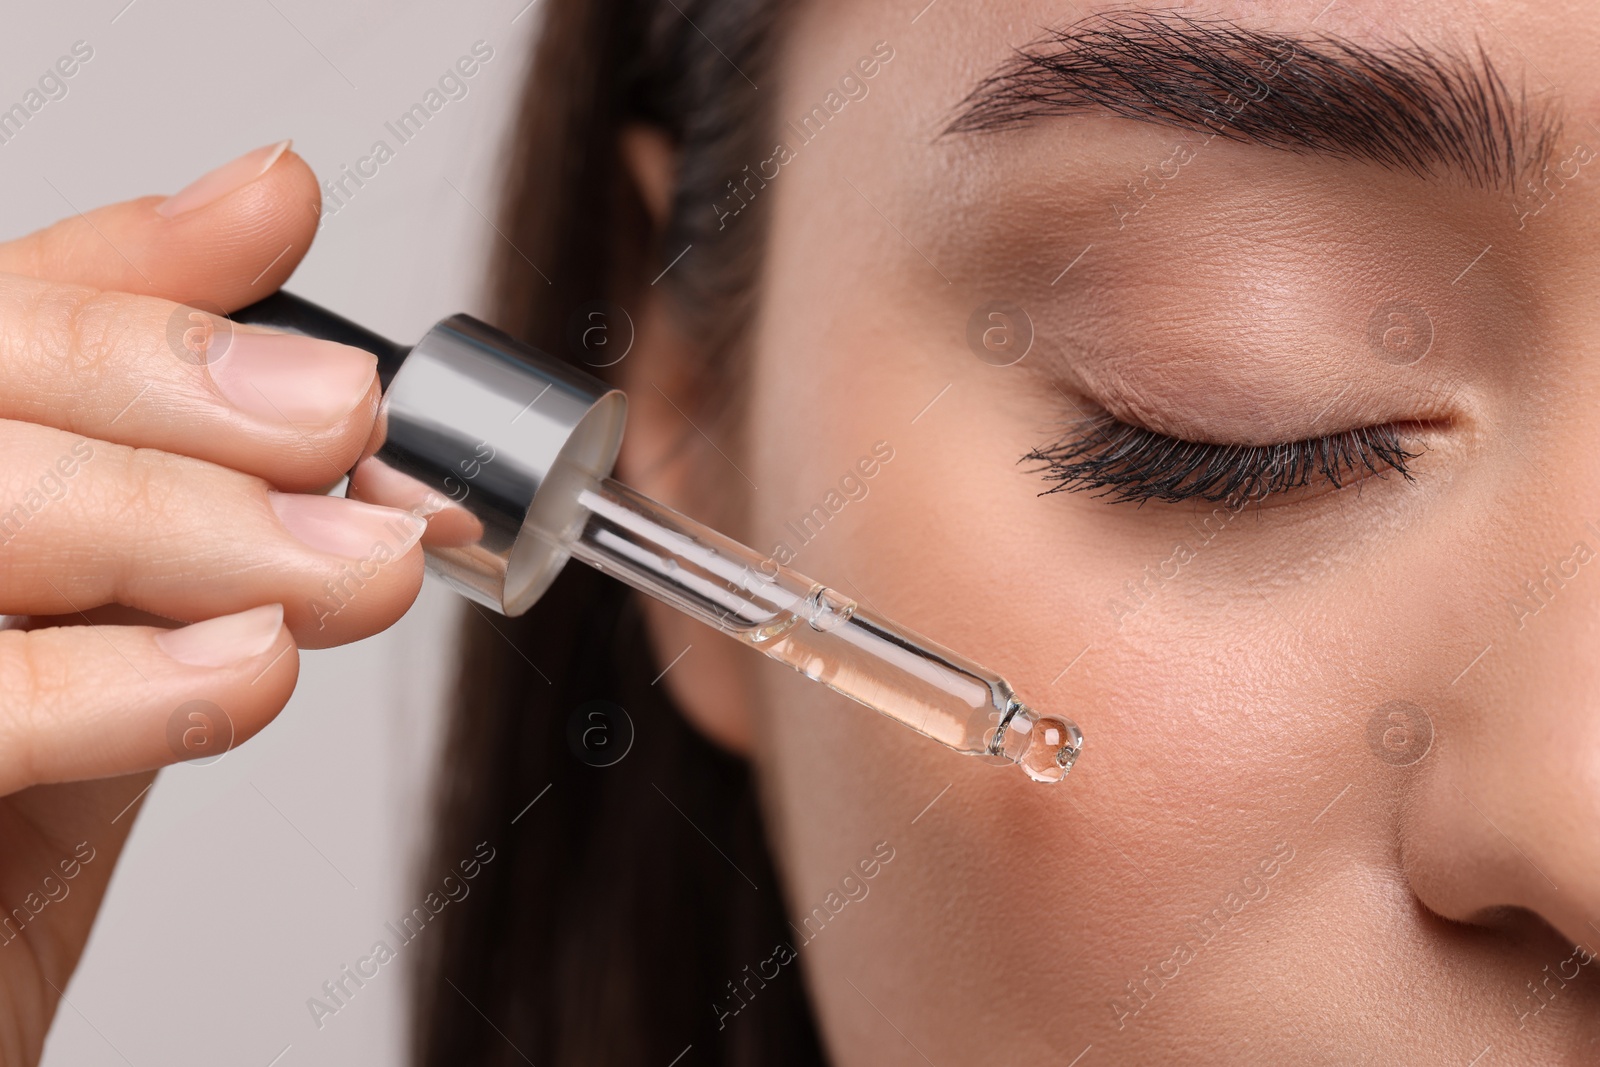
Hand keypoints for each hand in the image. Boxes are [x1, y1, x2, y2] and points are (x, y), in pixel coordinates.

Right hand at [0, 141, 424, 1063]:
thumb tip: (309, 363)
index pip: (2, 314)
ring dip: (194, 518)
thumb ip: (180, 501)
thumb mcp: (110, 650)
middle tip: (352, 426)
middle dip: (186, 385)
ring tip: (357, 568)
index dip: (134, 263)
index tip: (276, 218)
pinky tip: (248, 669)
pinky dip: (124, 679)